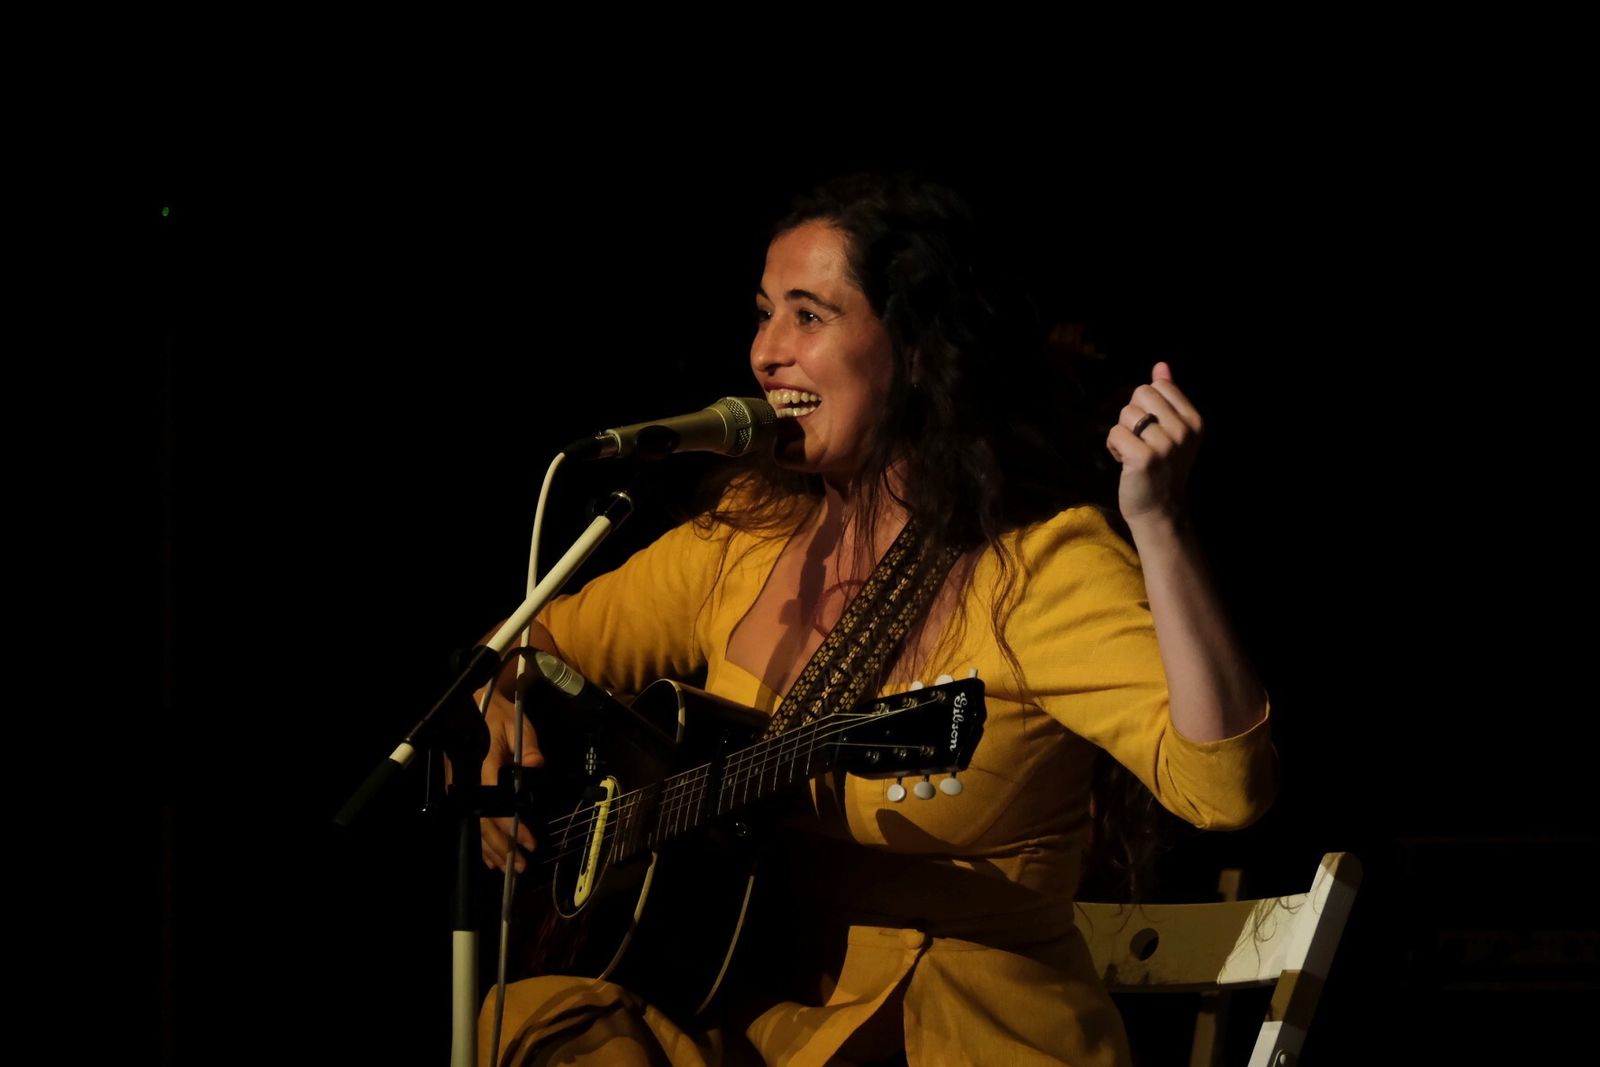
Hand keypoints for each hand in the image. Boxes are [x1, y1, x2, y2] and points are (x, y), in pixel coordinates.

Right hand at [444, 683, 544, 872]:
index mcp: (485, 766)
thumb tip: (535, 763)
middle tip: (522, 864)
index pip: (496, 802)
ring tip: (508, 868)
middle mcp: (471, 782)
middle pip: (483, 822)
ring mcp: (465, 789)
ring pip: (476, 825)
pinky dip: (482, 841)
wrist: (480, 707)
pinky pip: (472, 820)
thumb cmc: (503, 716)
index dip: (511, 825)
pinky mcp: (466, 792)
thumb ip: (527, 745)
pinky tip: (491, 858)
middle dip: (502, 846)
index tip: (529, 841)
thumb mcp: (519, 726)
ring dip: (492, 849)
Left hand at [1105, 361, 1201, 525]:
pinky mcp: (1145, 458)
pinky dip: (1113, 447)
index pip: (1157, 385)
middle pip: (1140, 394)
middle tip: (1141, 441)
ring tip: (1134, 453)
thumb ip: (1168, 395)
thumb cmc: (1162, 466)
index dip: (1146, 405)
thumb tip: (1161, 365)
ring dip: (1122, 433)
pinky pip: (1115, 433)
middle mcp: (1184, 430)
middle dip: (1132, 417)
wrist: (1160, 509)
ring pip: (1125, 413)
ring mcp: (1166, 445)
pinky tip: (1125, 463)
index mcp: (1194, 420)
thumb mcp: (1172, 429)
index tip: (1152, 429)